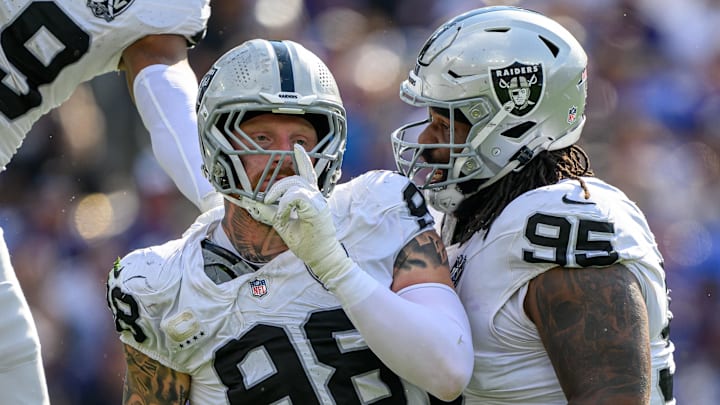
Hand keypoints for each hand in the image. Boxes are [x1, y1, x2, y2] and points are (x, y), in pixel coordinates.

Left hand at [264, 145, 352, 284]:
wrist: (320, 257)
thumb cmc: (308, 243)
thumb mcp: (284, 225)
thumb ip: (273, 213)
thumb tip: (257, 205)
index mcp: (311, 198)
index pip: (308, 174)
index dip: (303, 160)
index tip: (296, 148)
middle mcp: (316, 196)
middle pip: (295, 178)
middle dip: (276, 186)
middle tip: (266, 200)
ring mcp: (318, 201)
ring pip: (294, 184)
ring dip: (280, 196)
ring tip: (277, 212)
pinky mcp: (317, 208)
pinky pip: (295, 196)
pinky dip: (285, 205)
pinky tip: (285, 216)